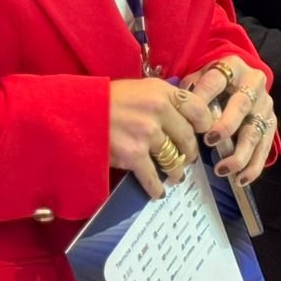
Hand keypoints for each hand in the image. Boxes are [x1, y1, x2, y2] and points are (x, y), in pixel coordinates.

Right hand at [109, 77, 214, 199]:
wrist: (75, 112)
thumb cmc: (104, 99)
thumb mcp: (138, 88)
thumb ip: (160, 99)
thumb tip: (179, 115)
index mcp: (161, 91)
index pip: (197, 108)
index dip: (205, 123)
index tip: (205, 132)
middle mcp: (158, 110)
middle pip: (187, 136)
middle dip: (190, 151)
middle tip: (189, 157)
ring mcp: (147, 134)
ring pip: (173, 158)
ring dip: (177, 171)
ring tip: (176, 175)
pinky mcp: (134, 155)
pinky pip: (153, 176)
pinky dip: (156, 187)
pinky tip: (158, 192)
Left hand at [181, 55, 275, 184]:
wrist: (241, 79)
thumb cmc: (213, 82)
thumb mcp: (200, 75)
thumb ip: (190, 89)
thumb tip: (177, 111)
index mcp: (232, 66)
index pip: (216, 81)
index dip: (204, 99)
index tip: (193, 119)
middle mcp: (253, 83)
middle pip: (241, 105)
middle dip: (226, 125)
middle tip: (210, 141)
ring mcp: (265, 104)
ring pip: (254, 131)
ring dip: (239, 153)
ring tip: (223, 169)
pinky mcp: (271, 122)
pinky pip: (265, 147)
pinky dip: (254, 165)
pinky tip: (241, 178)